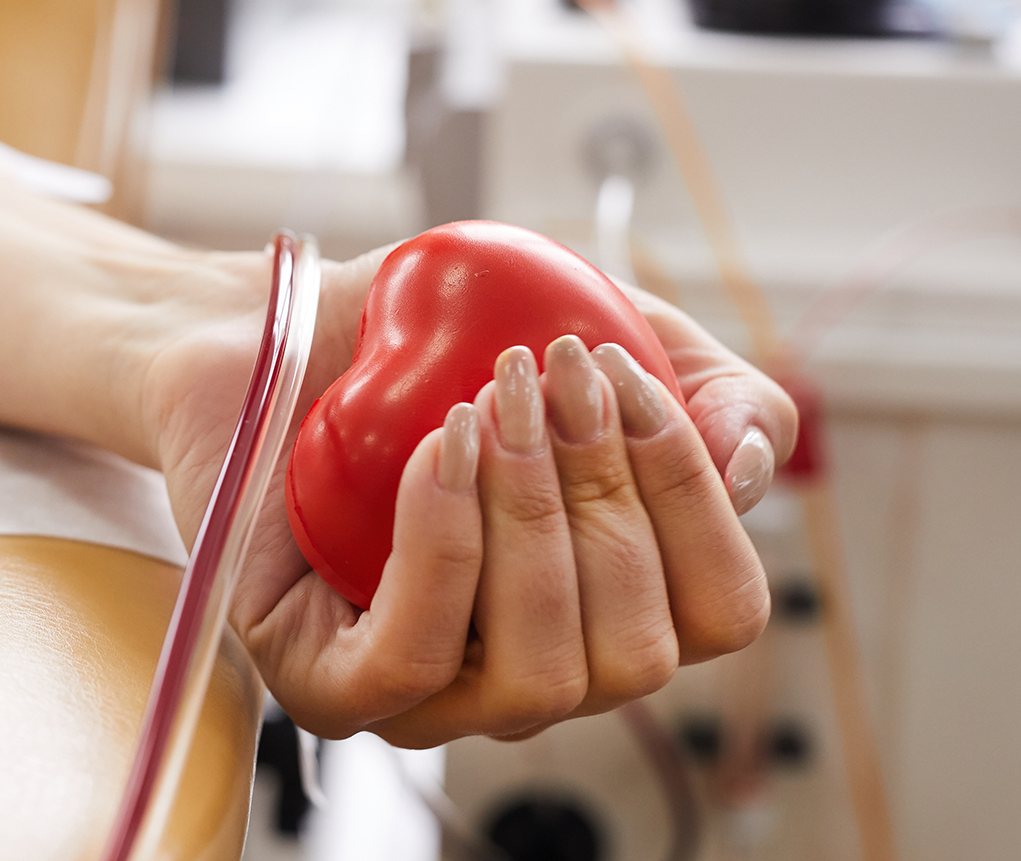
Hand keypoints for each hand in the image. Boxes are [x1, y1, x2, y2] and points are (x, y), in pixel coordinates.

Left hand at [140, 242, 789, 744]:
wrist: (268, 325)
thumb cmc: (421, 345)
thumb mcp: (590, 325)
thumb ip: (700, 383)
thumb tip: (753, 466)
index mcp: (608, 603)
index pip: (723, 613)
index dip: (696, 497)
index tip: (624, 375)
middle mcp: (533, 667)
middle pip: (640, 652)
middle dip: (606, 494)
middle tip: (544, 371)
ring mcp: (433, 694)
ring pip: (540, 674)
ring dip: (529, 518)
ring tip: (486, 404)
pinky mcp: (329, 685)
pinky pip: (415, 658)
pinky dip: (443, 547)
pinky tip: (439, 453)